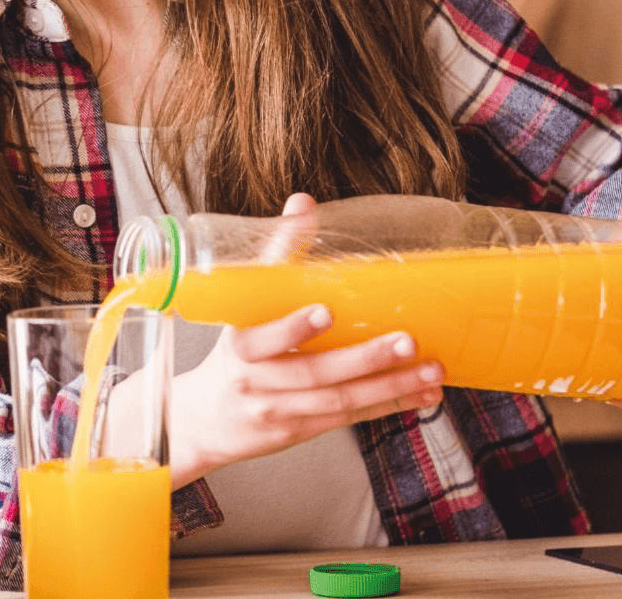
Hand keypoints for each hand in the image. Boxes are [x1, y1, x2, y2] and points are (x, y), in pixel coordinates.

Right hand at [167, 191, 444, 489]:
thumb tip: (303, 202)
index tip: (325, 311)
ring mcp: (278, 409)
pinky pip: (348, 417)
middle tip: (406, 341)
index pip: (263, 335)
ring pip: (339, 399)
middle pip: (314, 371)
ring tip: (430, 370)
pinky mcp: (298, 430)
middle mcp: (257, 380)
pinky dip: (387, 405)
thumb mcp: (242, 304)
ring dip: (389, 385)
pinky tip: (420, 395)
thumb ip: (277, 256)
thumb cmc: (232, 351)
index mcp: (240, 343)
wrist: (202, 419)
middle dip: (364, 358)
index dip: (293, 326)